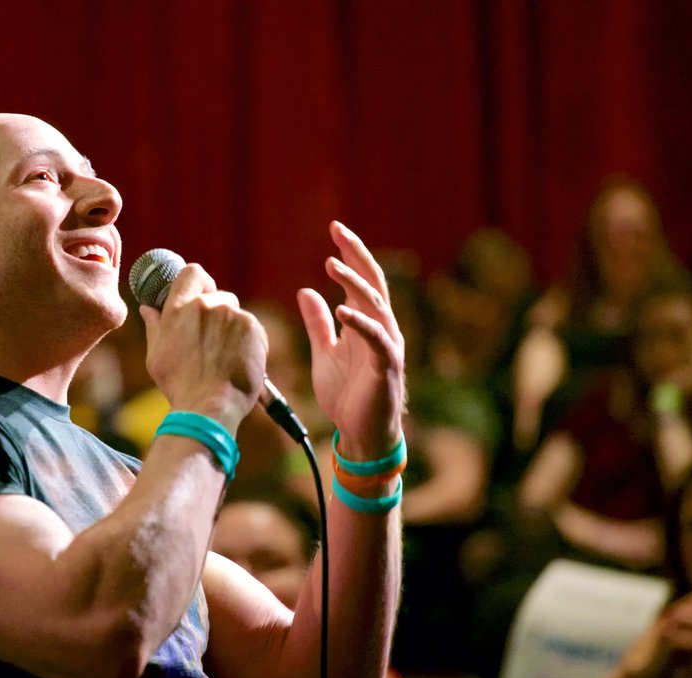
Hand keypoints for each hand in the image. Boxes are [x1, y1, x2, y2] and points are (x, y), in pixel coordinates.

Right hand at [140, 264, 266, 432]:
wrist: (210, 407)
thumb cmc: (180, 386)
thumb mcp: (157, 356)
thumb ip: (155, 327)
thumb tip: (148, 309)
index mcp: (179, 309)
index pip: (191, 273)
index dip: (199, 281)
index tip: (201, 294)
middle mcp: (205, 305)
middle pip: (218, 294)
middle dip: (218, 313)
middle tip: (214, 340)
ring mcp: (231, 314)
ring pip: (235, 313)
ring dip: (232, 329)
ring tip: (225, 358)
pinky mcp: (252, 327)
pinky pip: (252, 328)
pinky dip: (248, 342)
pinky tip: (240, 362)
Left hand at [297, 221, 403, 458]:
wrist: (360, 434)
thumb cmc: (346, 396)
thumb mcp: (324, 353)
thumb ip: (317, 324)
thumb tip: (304, 291)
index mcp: (366, 323)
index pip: (361, 279)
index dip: (350, 254)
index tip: (334, 229)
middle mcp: (380, 328)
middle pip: (372, 282)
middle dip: (356, 254)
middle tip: (337, 231)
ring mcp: (386, 346)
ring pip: (375, 304)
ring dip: (353, 283)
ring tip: (331, 264)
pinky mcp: (386, 366)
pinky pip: (375, 339)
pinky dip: (360, 322)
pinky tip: (342, 310)